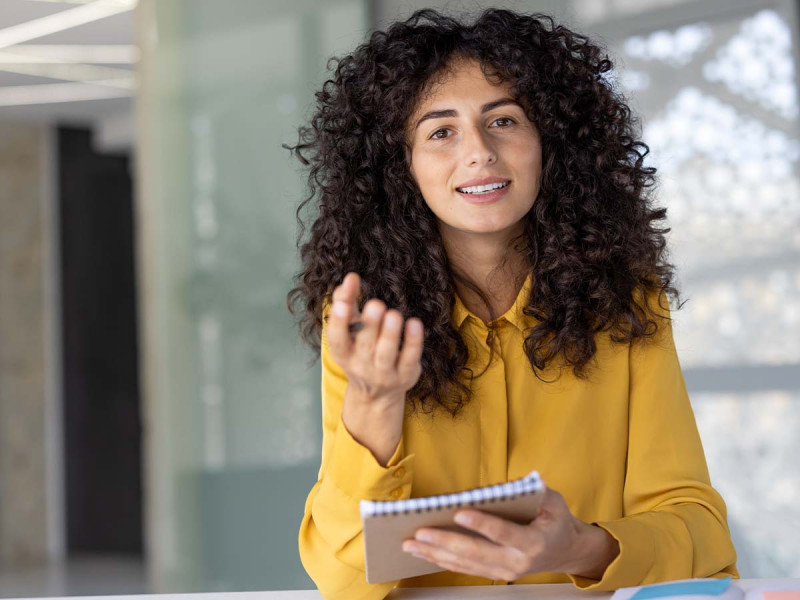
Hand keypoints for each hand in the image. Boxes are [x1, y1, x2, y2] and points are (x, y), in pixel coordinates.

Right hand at [327, 272, 424, 464]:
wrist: (377, 394)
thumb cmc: (361, 351)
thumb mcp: (349, 331)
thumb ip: (347, 303)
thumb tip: (350, 279)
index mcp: (343, 353)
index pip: (337, 339)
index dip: (338, 322)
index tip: (341, 303)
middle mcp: (361, 365)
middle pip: (364, 346)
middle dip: (369, 325)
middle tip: (376, 304)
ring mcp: (384, 373)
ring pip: (386, 354)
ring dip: (390, 334)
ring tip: (394, 314)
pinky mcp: (405, 375)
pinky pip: (409, 358)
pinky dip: (412, 342)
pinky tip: (414, 324)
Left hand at [401, 487, 619, 580]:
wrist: (566, 550)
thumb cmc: (556, 520)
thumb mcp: (554, 501)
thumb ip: (536, 492)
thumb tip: (514, 483)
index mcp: (533, 542)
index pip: (503, 533)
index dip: (481, 523)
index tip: (459, 512)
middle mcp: (516, 562)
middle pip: (476, 553)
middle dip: (445, 542)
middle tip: (420, 531)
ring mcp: (504, 571)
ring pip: (465, 563)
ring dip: (435, 553)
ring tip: (411, 543)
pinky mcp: (494, 573)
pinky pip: (464, 568)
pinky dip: (441, 560)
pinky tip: (423, 552)